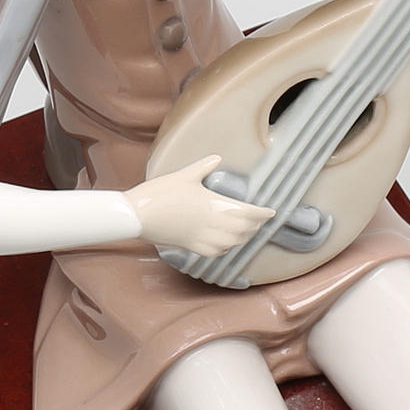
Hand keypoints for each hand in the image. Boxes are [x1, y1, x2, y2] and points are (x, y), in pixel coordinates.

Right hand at [125, 156, 274, 255]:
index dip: (262, 214)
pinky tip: (227, 244)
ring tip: (248, 230)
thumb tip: (217, 158)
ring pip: (232, 242)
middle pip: (242, 229)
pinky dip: (226, 248)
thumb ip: (203, 167)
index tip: (272, 212)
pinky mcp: (190, 246)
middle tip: (262, 219)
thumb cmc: (160, 193)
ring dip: (243, 237)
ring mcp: (200, 237)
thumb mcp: (184, 175)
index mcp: (212, 205)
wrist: (138, 215)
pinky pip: (215, 252)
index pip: (246, 212)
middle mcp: (210, 224)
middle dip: (255, 225)